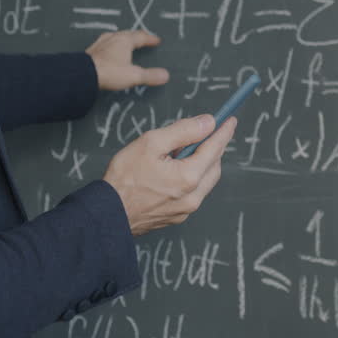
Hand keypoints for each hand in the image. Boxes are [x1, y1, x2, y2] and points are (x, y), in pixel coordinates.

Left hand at [85, 30, 169, 91]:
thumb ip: (150, 76)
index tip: (156, 40)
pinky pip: (106, 43)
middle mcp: (113, 38)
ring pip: (115, 36)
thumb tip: (165, 75)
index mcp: (125, 41)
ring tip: (127, 41)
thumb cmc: (110, 72)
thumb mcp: (134, 76)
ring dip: (123, 38)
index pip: (141, 37)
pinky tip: (109, 49)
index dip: (150, 38)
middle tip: (143, 38)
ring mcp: (101, 43)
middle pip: (128, 34)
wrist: (84, 75)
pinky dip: (112, 44)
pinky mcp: (92, 51)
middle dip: (137, 36)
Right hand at [101, 114, 236, 235]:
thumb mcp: (152, 142)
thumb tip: (208, 123)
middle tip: (206, 133)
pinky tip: (173, 171)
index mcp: (189, 177)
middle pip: (214, 166)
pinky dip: (191, 178)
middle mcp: (193, 196)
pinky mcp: (176, 217)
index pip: (215, 148)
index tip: (230, 120)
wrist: (107, 213)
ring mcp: (186, 210)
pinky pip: (193, 193)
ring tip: (181, 151)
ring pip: (204, 181)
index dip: (223, 132)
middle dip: (213, 148)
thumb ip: (183, 131)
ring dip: (202, 163)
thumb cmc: (125, 177)